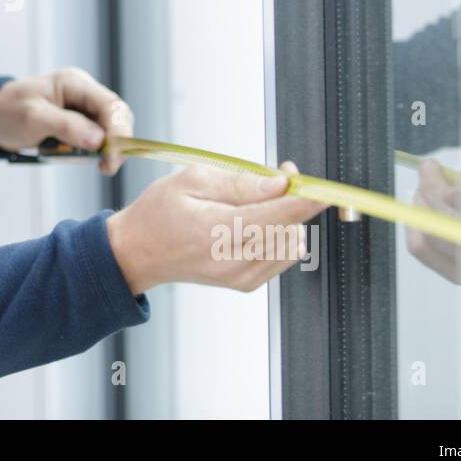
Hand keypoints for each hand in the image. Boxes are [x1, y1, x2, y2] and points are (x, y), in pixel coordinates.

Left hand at [0, 66, 133, 175]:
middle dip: (117, 142)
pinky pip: (96, 138)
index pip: (110, 105)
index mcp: (74, 84)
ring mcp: (81, 109)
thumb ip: (66, 126)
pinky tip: (90, 160)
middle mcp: (83, 94)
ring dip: (108, 148)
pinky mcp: (77, 124)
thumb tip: (98, 141)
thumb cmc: (7, 111)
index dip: (118, 131)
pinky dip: (95, 151)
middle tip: (108, 167)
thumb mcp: (33, 117)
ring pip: (109, 129)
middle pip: (116, 116)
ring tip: (101, 166)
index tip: (113, 157)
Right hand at [106, 161, 326, 294]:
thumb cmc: (159, 213)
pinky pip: (280, 256)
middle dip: (295, 200)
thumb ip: (240, 182)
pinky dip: (277, 235)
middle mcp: (234, 260)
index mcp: (218, 231)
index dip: (308, 197)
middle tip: (279, 176)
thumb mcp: (192, 180)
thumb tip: (280, 184)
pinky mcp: (245, 283)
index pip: (280, 215)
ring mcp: (241, 276)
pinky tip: (255, 222)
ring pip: (292, 244)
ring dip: (287, 219)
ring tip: (262, 199)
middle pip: (292, 230)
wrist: (138, 253)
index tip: (322, 184)